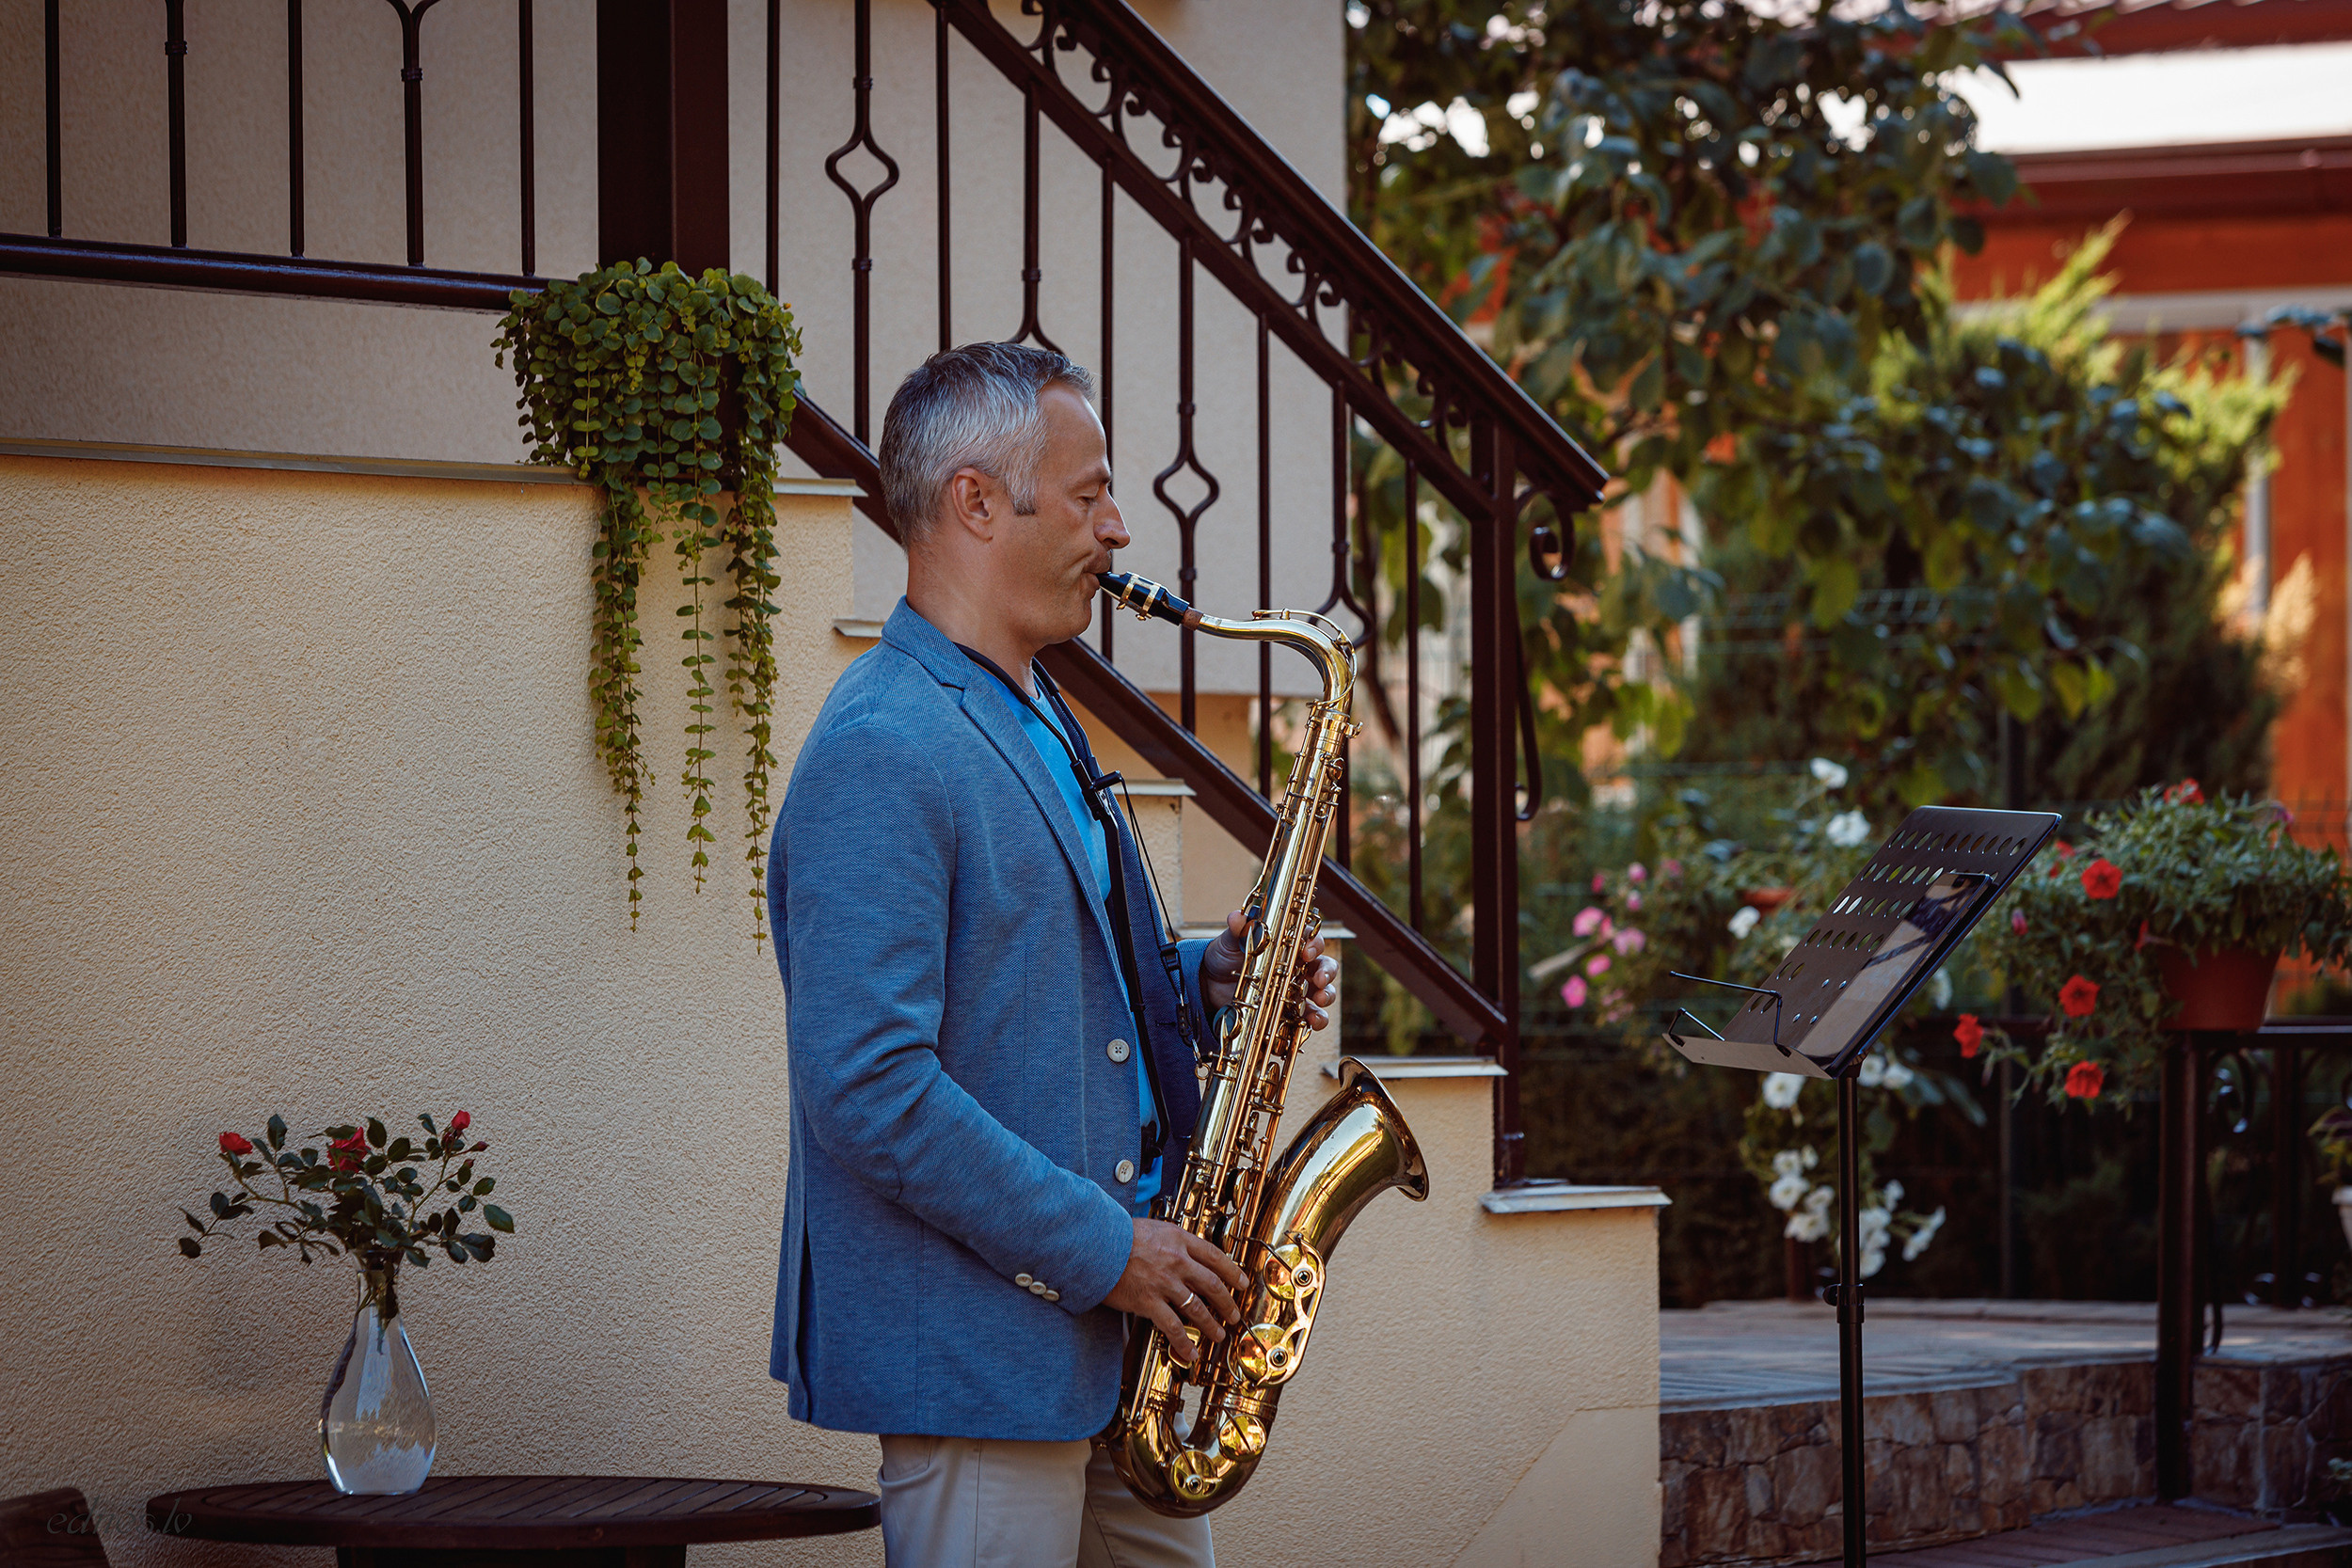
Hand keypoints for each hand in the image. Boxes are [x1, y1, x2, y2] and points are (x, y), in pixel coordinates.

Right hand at [1104, 1218, 1247, 1364]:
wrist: (1094, 1243)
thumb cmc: (1117, 1234)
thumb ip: (1170, 1240)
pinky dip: (1183, 1342)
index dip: (1232, 1272)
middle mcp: (1177, 1261)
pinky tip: (1190, 1352)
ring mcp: (1164, 1283)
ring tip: (1218, 1334)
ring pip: (1197, 1309)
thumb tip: (1182, 1252)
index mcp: (1179, 1240)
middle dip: (1227, 1303)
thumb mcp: (1152, 1228)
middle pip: (1212, 1285)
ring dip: (1211, 1325)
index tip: (1241, 1283)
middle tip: (1234, 1314)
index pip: (1215, 1257)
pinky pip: (1173, 1327)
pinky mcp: (1149, 1302)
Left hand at [1201, 910, 1339, 1029]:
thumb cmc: (1226, 956)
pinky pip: (1309, 1016)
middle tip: (1319, 980)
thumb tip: (1236, 917)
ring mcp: (1295, 989)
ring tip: (1320, 1002)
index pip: (1311, 939)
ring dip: (1327, 996)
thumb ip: (1237, 930)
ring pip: (1323, 991)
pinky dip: (1315, 1020)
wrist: (1211, 984)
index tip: (1307, 953)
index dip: (1314, 944)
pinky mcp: (1289, 1010)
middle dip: (1327, 972)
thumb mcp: (1230, 941)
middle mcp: (1297, 966)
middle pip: (1324, 965)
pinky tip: (1311, 1023)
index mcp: (1288, 944)